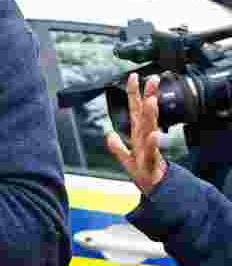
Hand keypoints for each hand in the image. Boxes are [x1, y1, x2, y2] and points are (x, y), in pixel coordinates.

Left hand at [106, 73, 167, 195]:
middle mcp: (145, 137)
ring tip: (151, 101)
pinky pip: (152, 151)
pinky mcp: (152, 161)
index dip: (134, 93)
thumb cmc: (143, 172)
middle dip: (149, 96)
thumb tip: (109, 134)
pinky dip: (153, 143)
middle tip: (153, 80)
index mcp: (138, 134)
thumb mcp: (125, 159)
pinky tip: (155, 135)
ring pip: (150, 128)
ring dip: (151, 114)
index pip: (136, 109)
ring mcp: (149, 148)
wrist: (154, 190)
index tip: (134, 75)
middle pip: (146, 113)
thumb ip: (117, 146)